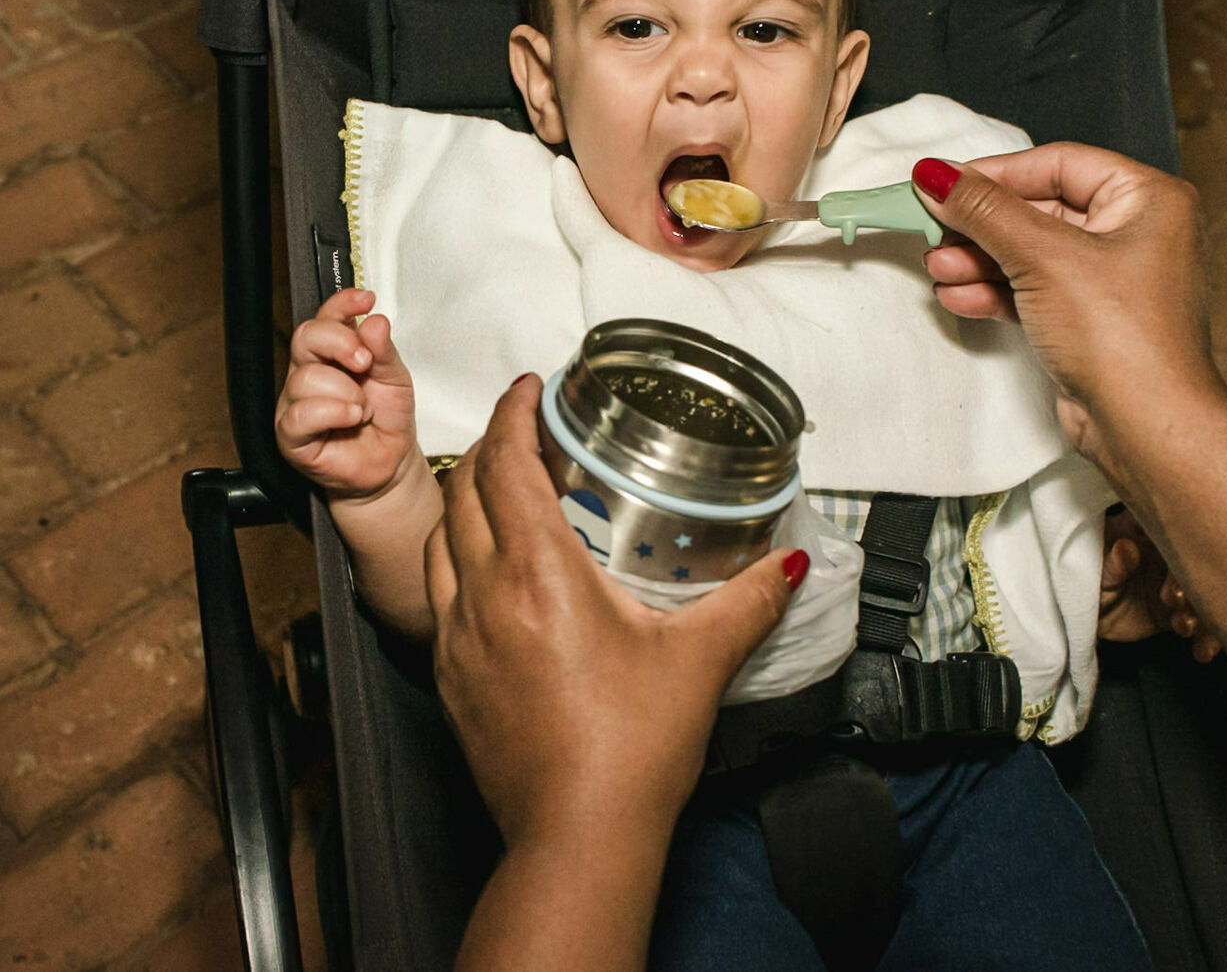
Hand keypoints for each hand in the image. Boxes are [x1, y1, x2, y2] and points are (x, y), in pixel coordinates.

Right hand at [275, 288, 419, 500]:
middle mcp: (308, 372)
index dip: (341, 304)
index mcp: (332, 353)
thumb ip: (384, 350)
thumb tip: (373, 320)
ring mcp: (295, 402)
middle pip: (305, 336)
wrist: (389, 465)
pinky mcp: (290, 435)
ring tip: (363, 409)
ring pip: (306, 376)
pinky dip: (332, 412)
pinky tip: (351, 418)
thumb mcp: (396, 379)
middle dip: (339, 342)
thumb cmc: (387, 421)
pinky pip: (301, 414)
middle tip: (364, 361)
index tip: (366, 299)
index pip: (325, 317)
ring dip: (345, 391)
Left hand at [424, 375, 802, 844]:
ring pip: (439, 540)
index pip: (506, 465)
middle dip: (490, 449)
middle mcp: (481, 595)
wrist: (576, 837)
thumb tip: (789, 562)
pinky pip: (437, 594)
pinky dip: (457, 560)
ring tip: (504, 493)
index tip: (531, 389)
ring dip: (465, 502)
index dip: (514, 414)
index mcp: (536, 574)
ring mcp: (456, 637)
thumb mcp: (700, 662)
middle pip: (462, 491)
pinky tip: (491, 574)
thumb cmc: (632, 751)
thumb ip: (748, 600)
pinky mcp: (448, 676)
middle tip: (526, 434)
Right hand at [912, 146, 1221, 459]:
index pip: (1058, 164)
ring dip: (979, 260)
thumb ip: (983, 210)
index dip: (996, 173)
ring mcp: (1112, 281)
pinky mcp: (1089, 321)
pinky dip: (995, 291)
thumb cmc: (1123, 336)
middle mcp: (1135, 234)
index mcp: (1147, 200)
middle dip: (980, 225)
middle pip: (1039, 210)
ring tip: (939, 268)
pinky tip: (960, 297)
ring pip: (1030, 253)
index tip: (942, 183)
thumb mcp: (1041, 256)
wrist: (1145, 425)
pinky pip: (1033, 291)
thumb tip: (935, 174)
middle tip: (932, 228)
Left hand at [1097, 507, 1221, 661]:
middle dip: (1190, 583)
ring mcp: (1176, 585)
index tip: (1177, 559)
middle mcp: (1167, 556)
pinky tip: (1203, 651)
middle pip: (1194, 564)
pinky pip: (1201, 624)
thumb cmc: (1083, 582)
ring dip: (1202, 612)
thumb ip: (1112, 563)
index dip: (1181, 543)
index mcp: (1145, 532)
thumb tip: (1126, 547)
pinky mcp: (1179, 612)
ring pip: (1204, 595)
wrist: (1081, 617)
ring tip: (1183, 625)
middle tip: (1173, 598)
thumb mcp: (1093, 572)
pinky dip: (1206, 639)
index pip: (1174, 528)